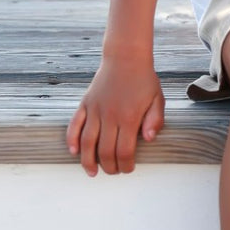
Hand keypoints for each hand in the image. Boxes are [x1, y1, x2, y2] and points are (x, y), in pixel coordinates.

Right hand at [66, 57, 164, 176]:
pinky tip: (74, 152)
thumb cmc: (144, 80)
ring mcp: (95, 110)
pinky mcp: (85, 103)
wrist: (126, 57)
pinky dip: (72, 140)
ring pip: (87, 142)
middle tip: (113, 171)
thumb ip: (155, 121)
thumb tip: (148, 139)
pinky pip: (74, 125)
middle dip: (109, 167)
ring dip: (88, 161)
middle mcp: (110, 116)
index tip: (127, 169)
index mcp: (129, 117)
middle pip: (105, 151)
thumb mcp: (157, 100)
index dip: (125, 165)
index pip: (125, 152)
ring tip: (92, 172)